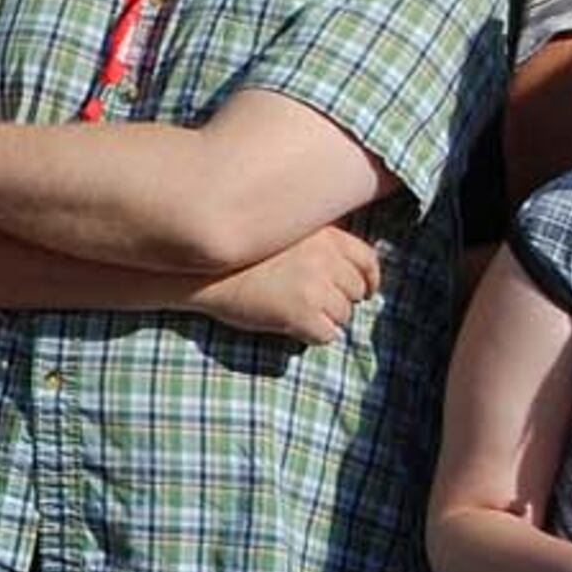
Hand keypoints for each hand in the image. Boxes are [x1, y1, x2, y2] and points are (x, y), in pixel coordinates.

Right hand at [193, 224, 378, 345]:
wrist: (202, 275)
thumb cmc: (241, 257)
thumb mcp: (286, 234)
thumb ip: (320, 242)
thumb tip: (349, 266)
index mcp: (326, 236)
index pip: (368, 261)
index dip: (368, 280)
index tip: (364, 291)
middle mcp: (325, 259)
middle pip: (357, 291)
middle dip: (340, 301)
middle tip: (314, 304)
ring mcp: (314, 287)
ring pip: (343, 316)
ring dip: (325, 320)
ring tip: (296, 313)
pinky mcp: (301, 314)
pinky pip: (327, 335)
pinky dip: (313, 336)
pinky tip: (292, 327)